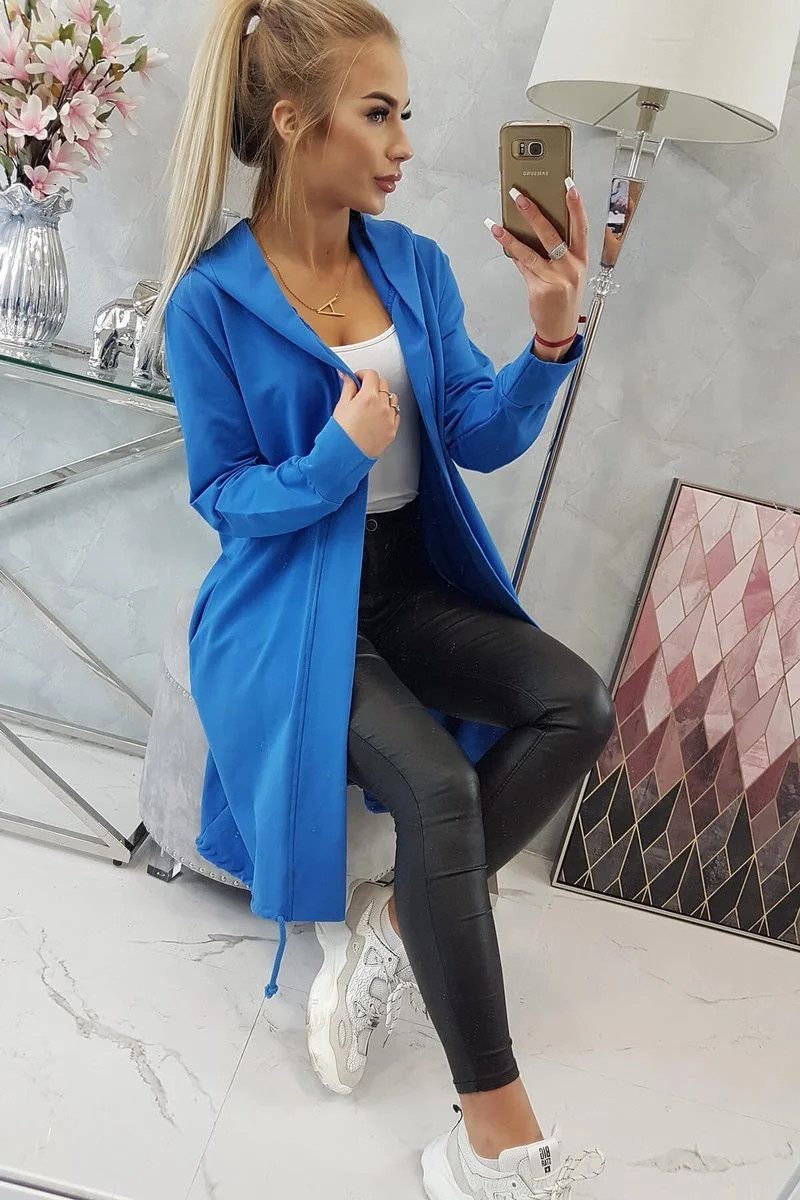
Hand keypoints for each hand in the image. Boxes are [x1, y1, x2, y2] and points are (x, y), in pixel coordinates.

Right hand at [332, 369, 398, 459]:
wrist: (346, 456)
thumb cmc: (341, 434)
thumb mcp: (341, 406)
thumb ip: (347, 387)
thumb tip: (347, 376)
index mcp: (369, 397)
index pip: (372, 375)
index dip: (363, 374)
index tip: (358, 378)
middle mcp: (382, 406)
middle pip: (383, 384)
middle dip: (373, 384)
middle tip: (362, 390)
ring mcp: (389, 419)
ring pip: (392, 398)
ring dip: (383, 397)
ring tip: (371, 404)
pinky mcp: (392, 430)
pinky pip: (396, 414)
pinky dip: (389, 411)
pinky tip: (378, 415)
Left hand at [486, 181, 589, 349]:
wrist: (560, 329)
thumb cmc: (565, 299)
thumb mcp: (570, 274)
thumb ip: (558, 252)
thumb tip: (535, 226)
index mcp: (581, 260)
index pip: (581, 227)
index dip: (576, 206)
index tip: (568, 186)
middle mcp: (570, 268)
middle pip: (551, 234)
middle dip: (533, 213)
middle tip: (519, 197)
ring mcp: (554, 279)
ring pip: (530, 251)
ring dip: (512, 234)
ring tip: (498, 221)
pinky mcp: (539, 288)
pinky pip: (522, 266)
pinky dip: (511, 251)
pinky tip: (501, 238)